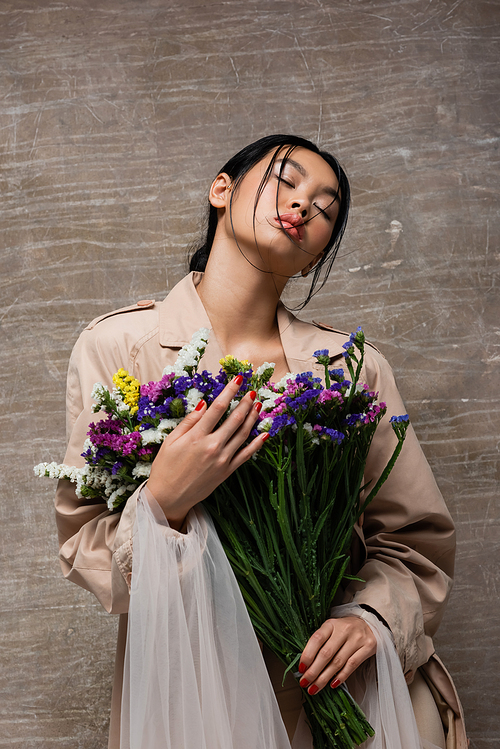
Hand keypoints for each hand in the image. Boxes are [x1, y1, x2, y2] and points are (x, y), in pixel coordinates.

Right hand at [147, 375, 265, 528]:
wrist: (168, 497)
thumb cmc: (165, 467)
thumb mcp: (171, 441)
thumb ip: (189, 422)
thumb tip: (203, 404)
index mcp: (197, 437)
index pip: (218, 408)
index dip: (230, 391)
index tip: (238, 380)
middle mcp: (212, 446)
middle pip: (235, 419)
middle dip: (246, 402)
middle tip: (253, 391)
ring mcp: (222, 460)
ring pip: (243, 434)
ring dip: (253, 418)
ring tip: (258, 405)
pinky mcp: (227, 471)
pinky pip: (246, 455)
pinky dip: (257, 444)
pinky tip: (264, 434)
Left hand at [298, 616, 376, 694]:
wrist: (368, 624)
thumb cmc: (344, 630)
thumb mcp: (331, 630)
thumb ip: (321, 643)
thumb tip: (306, 665)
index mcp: (331, 624)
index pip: (317, 639)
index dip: (307, 654)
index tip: (300, 669)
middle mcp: (344, 630)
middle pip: (326, 653)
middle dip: (314, 671)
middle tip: (304, 682)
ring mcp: (357, 638)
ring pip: (338, 662)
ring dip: (324, 678)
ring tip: (315, 688)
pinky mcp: (368, 647)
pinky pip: (352, 665)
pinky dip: (341, 676)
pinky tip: (333, 684)